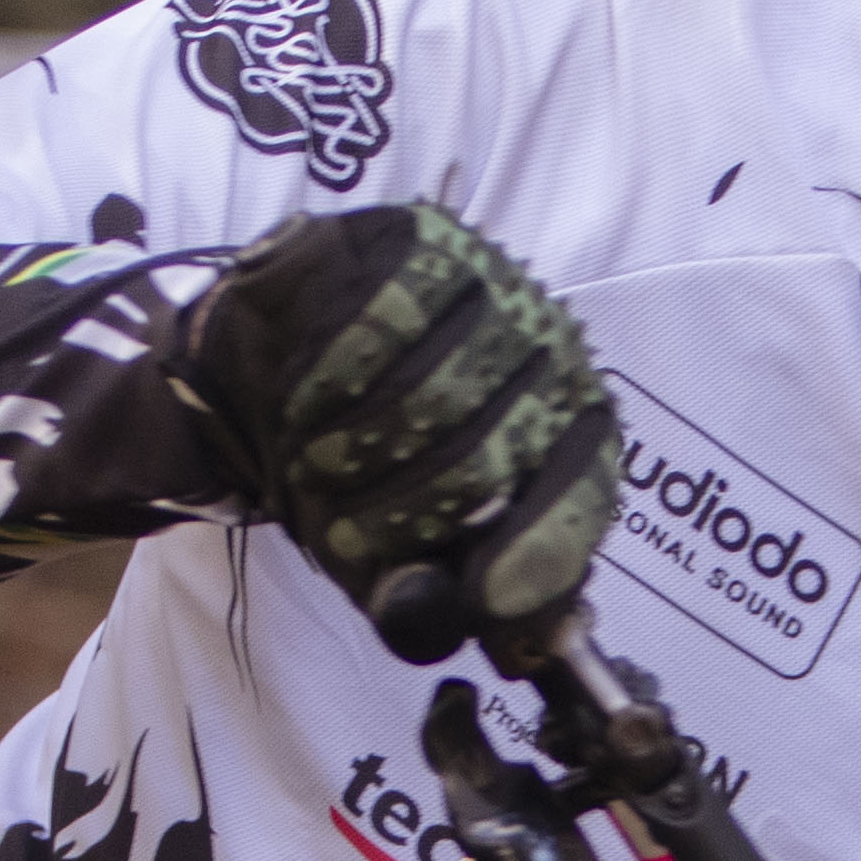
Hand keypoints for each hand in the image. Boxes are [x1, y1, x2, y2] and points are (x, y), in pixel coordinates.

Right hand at [193, 206, 621, 663]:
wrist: (278, 370)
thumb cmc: (359, 473)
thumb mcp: (396, 557)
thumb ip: (426, 603)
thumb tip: (438, 623)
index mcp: (576, 430)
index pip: (582, 493)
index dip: (537, 553)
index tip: (487, 600)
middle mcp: (553, 346)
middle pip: (484, 458)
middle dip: (399, 516)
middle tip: (343, 529)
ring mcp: (491, 281)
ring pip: (420, 397)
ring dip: (347, 456)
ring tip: (317, 465)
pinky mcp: (416, 237)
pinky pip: (367, 326)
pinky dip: (323, 387)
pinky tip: (304, 404)